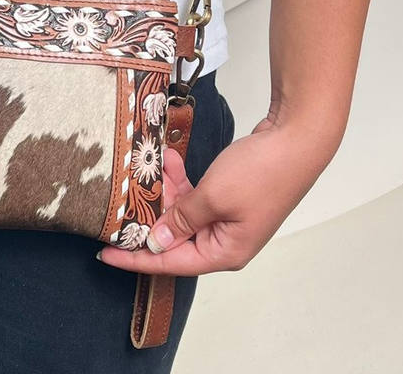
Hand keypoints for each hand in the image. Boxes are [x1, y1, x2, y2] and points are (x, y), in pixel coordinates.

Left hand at [97, 114, 340, 274]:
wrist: (297, 139)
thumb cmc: (260, 172)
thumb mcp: (212, 196)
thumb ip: (181, 220)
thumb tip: (156, 242)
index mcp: (225, 252)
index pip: (171, 263)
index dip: (136, 259)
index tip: (105, 254)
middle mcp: (226, 241)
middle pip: (175, 238)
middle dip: (149, 216)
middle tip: (122, 198)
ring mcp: (229, 218)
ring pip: (183, 213)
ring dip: (165, 192)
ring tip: (148, 168)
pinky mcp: (230, 197)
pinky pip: (195, 196)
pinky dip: (181, 180)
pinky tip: (169, 161)